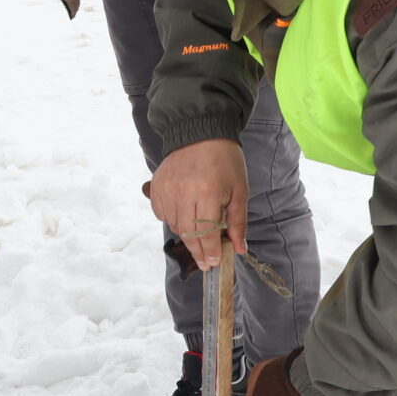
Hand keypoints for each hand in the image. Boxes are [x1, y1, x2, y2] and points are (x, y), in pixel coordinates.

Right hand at [147, 139, 247, 269]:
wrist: (201, 132)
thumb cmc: (225, 161)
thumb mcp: (239, 191)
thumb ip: (238, 222)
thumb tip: (239, 249)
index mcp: (207, 193)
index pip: (205, 233)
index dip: (210, 251)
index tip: (213, 263)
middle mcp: (183, 193)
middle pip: (187, 234)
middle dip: (197, 251)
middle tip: (205, 263)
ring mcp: (167, 189)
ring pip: (173, 225)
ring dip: (186, 235)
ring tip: (197, 237)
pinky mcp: (157, 186)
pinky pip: (161, 213)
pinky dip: (171, 219)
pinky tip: (183, 217)